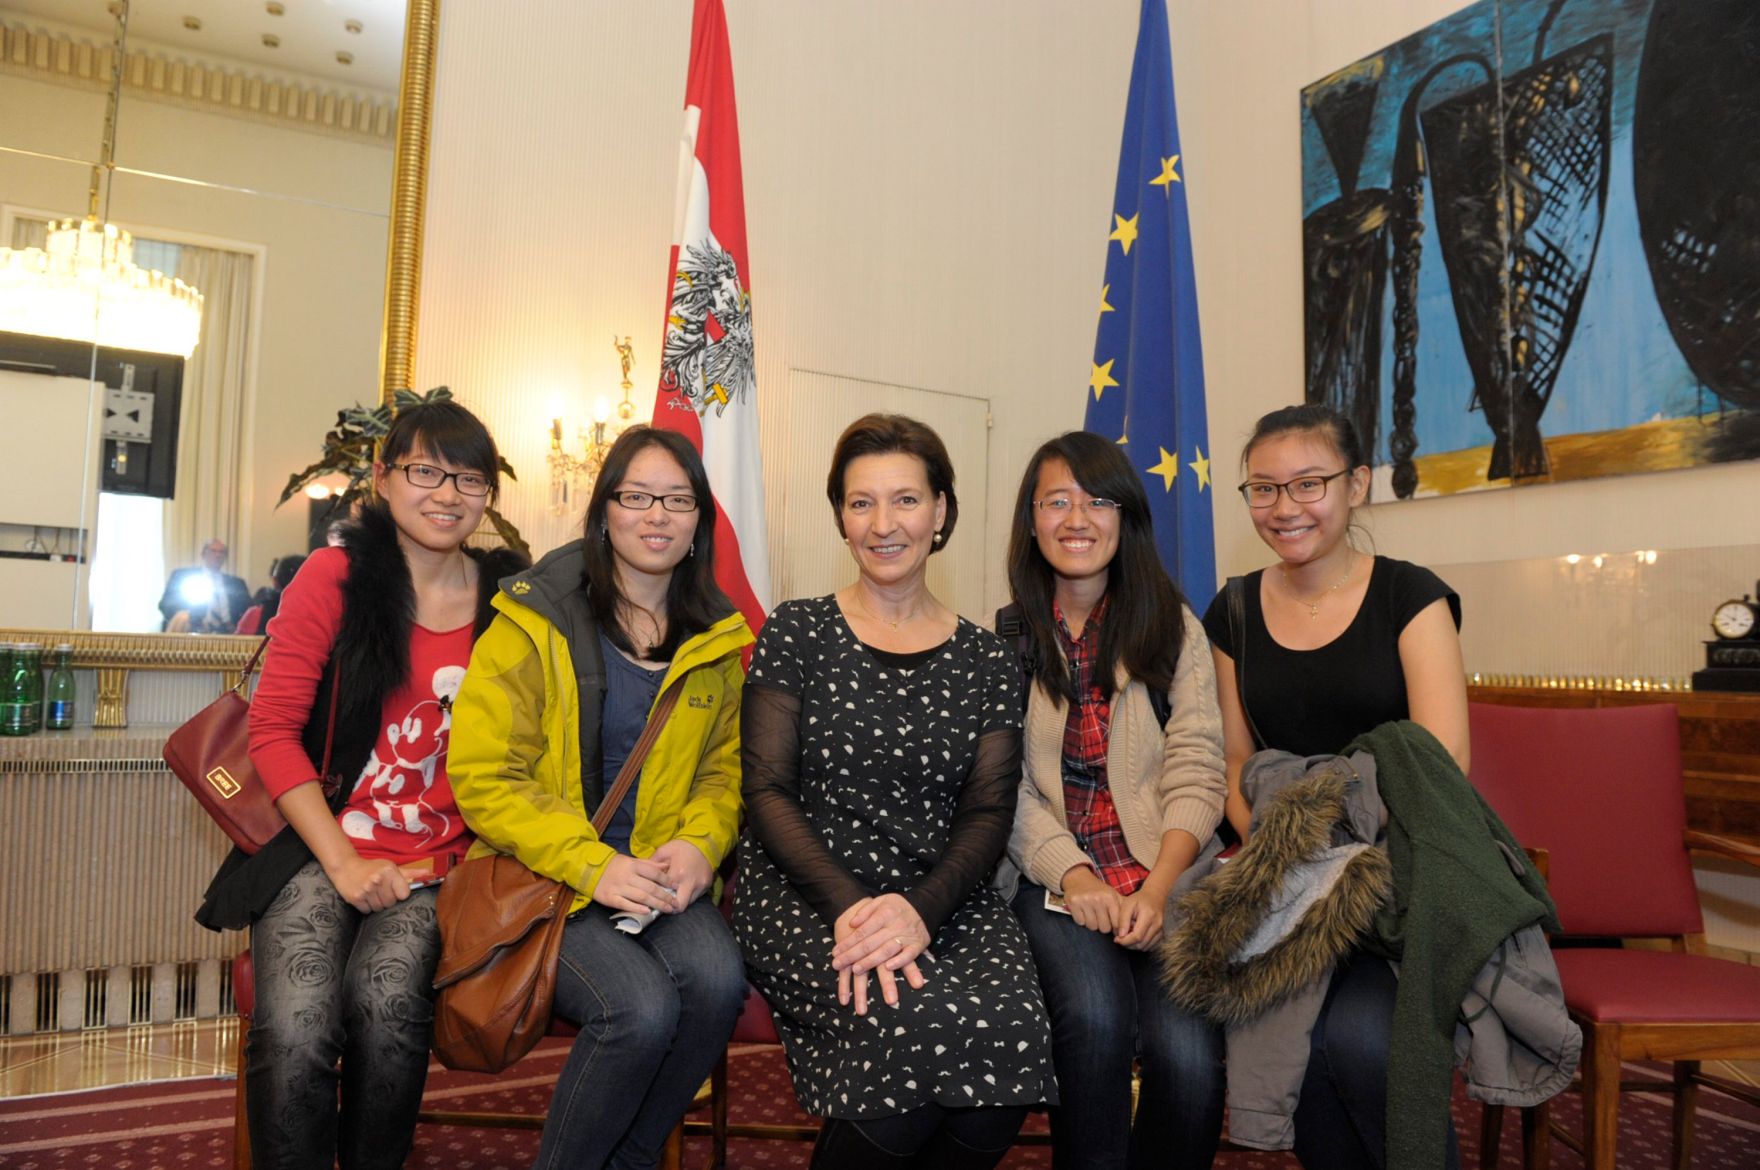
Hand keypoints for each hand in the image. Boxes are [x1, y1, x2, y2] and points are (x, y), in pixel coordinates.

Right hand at [323, 853, 409, 912]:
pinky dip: (366, 906)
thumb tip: (429, 873)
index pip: (404, 894)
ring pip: (379, 908)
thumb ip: (411, 872)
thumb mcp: (391, 867)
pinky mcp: (355, 898)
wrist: (346, 867)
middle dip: (387, 899)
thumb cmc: (372, 868)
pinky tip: (363, 896)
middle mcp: (378, 879)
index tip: (393, 889)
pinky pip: (367, 911)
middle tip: (379, 890)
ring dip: (376, 903)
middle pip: (391, 903)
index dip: (399, 893)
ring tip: (371, 892)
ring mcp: (366, 889)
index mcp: (390, 871)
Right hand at [592, 853, 677, 913]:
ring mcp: (618, 887)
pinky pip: (625, 904)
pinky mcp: (609, 897)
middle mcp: (627, 876)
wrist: (589, 869)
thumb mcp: (631, 861)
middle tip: (675, 903)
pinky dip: (637, 908)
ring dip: (656, 904)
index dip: (667, 880)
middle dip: (665, 896)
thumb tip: (666, 867)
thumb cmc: (614, 866)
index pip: (654, 873)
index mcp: (633, 865)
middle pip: (650, 887)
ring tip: (667, 909)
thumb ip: (649, 865)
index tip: (676, 886)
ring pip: (641, 897)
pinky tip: (648, 912)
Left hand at [648, 840, 713, 910]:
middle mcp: (690, 882)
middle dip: (671, 908)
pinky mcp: (707, 885)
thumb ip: (651, 865)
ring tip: (673, 896)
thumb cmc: (681, 846)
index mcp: (677, 874)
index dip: (659, 901)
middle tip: (665, 904)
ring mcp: (700, 885)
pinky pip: (696, 896)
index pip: (666, 896)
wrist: (704, 841)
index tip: (654, 902)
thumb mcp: (663, 851)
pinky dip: (688, 896)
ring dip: (680, 901)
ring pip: (688, 903)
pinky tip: (683, 889)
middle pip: (680, 907)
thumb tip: (642, 877)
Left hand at [832, 896, 926, 1015]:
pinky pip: (909, 955)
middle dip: (851, 955)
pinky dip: (899, 962)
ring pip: (886, 950)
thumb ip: (865, 911)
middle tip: (837, 964)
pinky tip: (887, 968)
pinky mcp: (918, 945)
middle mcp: (895, 925)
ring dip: (870, 961)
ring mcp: (907, 935)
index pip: (862, 931)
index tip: (835, 952)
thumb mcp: (880, 901)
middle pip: (870, 943)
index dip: (847, 943)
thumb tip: (851, 924)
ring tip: (855, 969)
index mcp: (884, 913)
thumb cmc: (897, 907)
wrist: (925, 906)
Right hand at [1060, 865, 1120, 933]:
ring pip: (1092, 926)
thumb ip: (1122, 908)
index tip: (1113, 926)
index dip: (1115, 928)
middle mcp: (1098, 899)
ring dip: (1092, 924)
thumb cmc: (1098, 890)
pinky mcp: (1073, 903)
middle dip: (1103, 926)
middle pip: (1104, 928)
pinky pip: (1080, 922)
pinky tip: (1083, 912)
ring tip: (1092, 915)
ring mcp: (1085, 901)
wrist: (1078, 878)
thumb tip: (1132, 925)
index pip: (1116, 923)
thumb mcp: (1113, 895)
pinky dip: (1082, 920)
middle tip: (1100, 918)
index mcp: (1110, 897)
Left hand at [1113, 881, 1170, 950]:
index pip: (1137, 936)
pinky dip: (1141, 945)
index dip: (1125, 941)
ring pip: (1145, 947)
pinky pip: (1150, 946)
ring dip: (1134, 946)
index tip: (1116, 939)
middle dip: (1128, 945)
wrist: (1155, 897)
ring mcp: (1160, 931)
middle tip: (1120, 939)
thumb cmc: (1139, 899)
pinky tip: (1135, 937)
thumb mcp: (1127, 904)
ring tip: (1127, 936)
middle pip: (1141, 944)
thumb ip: (1123, 920)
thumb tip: (1121, 935)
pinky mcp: (1161, 934)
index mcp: (1149, 916)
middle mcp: (1157, 925)